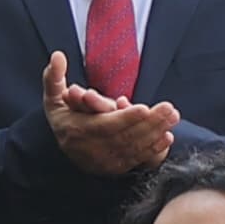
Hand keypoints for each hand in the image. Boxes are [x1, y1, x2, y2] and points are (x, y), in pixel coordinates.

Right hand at [39, 54, 178, 177]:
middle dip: (150, 123)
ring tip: (172, 117)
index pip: (105, 126)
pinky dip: (154, 149)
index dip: (125, 118)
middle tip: (169, 109)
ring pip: (134, 148)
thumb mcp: (52, 97)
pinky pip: (137, 159)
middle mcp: (91, 149)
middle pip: (125, 137)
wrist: (61, 147)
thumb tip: (58, 56)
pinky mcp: (116, 167)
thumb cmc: (61, 116)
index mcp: (77, 131)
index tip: (144, 108)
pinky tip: (167, 137)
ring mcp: (104, 161)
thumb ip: (53, 77)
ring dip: (156, 133)